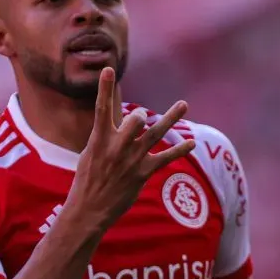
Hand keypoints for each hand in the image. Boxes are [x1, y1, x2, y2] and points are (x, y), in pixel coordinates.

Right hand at [67, 67, 194, 228]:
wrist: (89, 208)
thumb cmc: (88, 182)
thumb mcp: (90, 155)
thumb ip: (105, 139)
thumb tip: (119, 129)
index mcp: (99, 139)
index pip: (102, 108)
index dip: (105, 88)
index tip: (109, 69)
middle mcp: (117, 146)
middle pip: (135, 119)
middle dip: (138, 118)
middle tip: (138, 121)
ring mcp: (132, 159)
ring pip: (156, 133)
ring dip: (171, 117)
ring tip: (183, 104)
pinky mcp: (143, 172)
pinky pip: (165, 158)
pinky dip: (179, 150)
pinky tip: (191, 144)